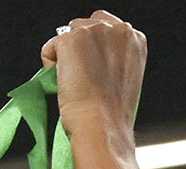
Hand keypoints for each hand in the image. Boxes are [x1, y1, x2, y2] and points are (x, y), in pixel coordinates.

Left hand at [41, 12, 146, 142]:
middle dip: (78, 48)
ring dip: (65, 57)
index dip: (93, 49)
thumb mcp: (124, 78)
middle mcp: (117, 29)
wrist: (103, 126)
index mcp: (135, 38)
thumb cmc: (113, 113)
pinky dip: (51, 67)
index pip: (105, 26)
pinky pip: (50, 48)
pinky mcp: (71, 39)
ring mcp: (94, 31)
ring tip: (77, 83)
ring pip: (66, 36)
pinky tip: (67, 84)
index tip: (93, 70)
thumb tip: (92, 56)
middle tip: (83, 78)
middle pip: (83, 25)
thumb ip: (113, 58)